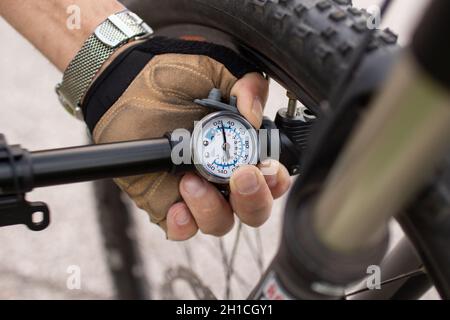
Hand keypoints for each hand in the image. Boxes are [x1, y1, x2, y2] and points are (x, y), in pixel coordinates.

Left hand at [170, 75, 290, 239]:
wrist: (125, 82)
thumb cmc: (172, 76)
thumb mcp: (215, 68)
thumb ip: (246, 84)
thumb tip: (254, 115)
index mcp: (243, 149)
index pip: (273, 178)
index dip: (275, 180)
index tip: (263, 168)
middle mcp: (224, 176)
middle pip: (253, 210)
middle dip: (253, 200)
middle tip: (239, 177)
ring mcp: (197, 192)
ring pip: (220, 223)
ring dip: (213, 209)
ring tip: (190, 180)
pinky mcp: (165, 201)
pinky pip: (181, 229)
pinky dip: (183, 225)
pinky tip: (177, 207)